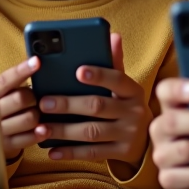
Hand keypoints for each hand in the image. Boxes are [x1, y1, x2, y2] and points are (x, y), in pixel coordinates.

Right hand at [0, 56, 42, 159]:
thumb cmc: (2, 105)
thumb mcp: (2, 92)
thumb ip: (15, 81)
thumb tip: (36, 63)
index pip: (7, 79)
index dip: (22, 70)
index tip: (37, 62)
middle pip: (20, 98)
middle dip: (32, 97)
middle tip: (33, 98)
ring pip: (29, 118)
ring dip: (37, 115)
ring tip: (36, 113)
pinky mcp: (6, 145)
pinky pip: (28, 138)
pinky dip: (39, 132)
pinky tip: (44, 128)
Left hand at [36, 33, 151, 168]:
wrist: (146, 139)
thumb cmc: (126, 105)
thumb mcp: (125, 86)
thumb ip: (114, 63)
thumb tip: (113, 35)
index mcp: (133, 91)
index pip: (117, 79)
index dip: (98, 75)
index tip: (77, 71)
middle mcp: (133, 112)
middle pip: (97, 106)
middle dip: (69, 104)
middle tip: (44, 102)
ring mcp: (127, 134)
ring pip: (92, 132)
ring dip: (64, 130)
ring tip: (42, 128)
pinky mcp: (120, 153)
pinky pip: (92, 153)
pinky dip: (70, 152)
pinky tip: (52, 150)